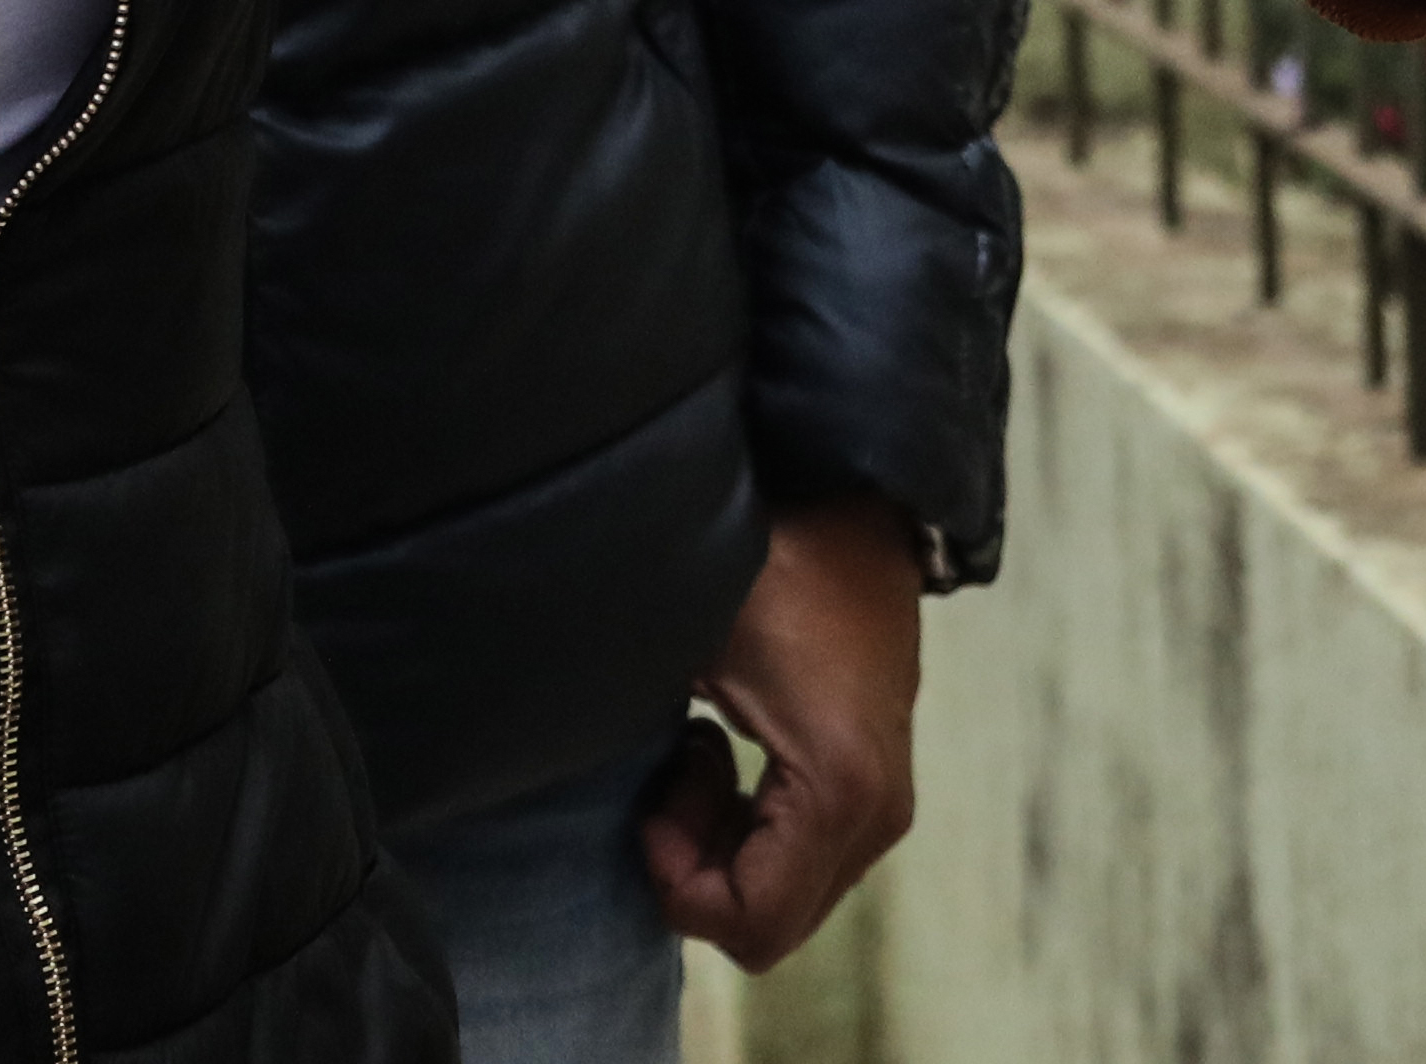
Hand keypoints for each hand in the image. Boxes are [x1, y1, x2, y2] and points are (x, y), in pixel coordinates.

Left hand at [642, 498, 924, 966]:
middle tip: (667, 769)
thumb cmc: (765, 557)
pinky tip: (719, 748)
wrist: (850, 500)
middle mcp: (877, 813)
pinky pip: (796, 860)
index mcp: (839, 788)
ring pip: (781, 898)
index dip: (677, 881)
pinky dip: (743, 827)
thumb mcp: (687, 637)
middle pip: (767, 923)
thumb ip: (634, 723)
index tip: (651, 798)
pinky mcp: (871, 788)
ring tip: (692, 748)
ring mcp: (882, 805)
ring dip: (717, 844)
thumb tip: (543, 762)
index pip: (751, 924)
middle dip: (696, 866)